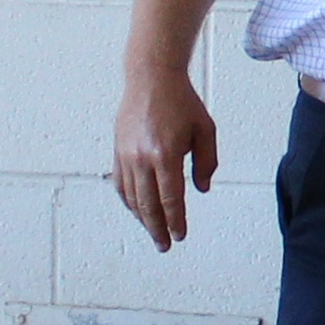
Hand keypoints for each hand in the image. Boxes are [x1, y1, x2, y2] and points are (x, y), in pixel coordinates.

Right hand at [113, 67, 217, 250]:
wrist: (151, 79)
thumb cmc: (182, 103)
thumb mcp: (205, 131)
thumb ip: (206, 163)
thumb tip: (200, 190)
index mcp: (165, 155)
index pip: (170, 199)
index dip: (176, 221)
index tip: (180, 235)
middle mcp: (142, 158)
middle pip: (148, 204)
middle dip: (157, 228)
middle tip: (164, 246)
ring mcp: (126, 155)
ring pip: (131, 197)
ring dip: (142, 218)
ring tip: (153, 232)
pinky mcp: (118, 150)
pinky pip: (121, 183)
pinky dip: (128, 201)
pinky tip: (137, 210)